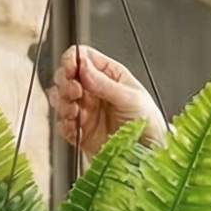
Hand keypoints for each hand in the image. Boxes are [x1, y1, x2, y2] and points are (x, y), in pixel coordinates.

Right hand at [49, 44, 164, 154]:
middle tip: (75, 91)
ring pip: (61, 99)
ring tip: (74, 110)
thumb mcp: (130, 98)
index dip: (72, 60)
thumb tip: (83, 66)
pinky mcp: (80, 131)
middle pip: (67, 77)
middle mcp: (94, 90)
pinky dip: (65, 124)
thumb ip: (105, 83)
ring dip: (63, 103)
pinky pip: (63, 125)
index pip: (84, 58)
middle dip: (65, 83)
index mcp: (108, 74)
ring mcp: (85, 110)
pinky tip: (75, 127)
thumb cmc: (147, 121)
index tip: (71, 68)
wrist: (149, 152)